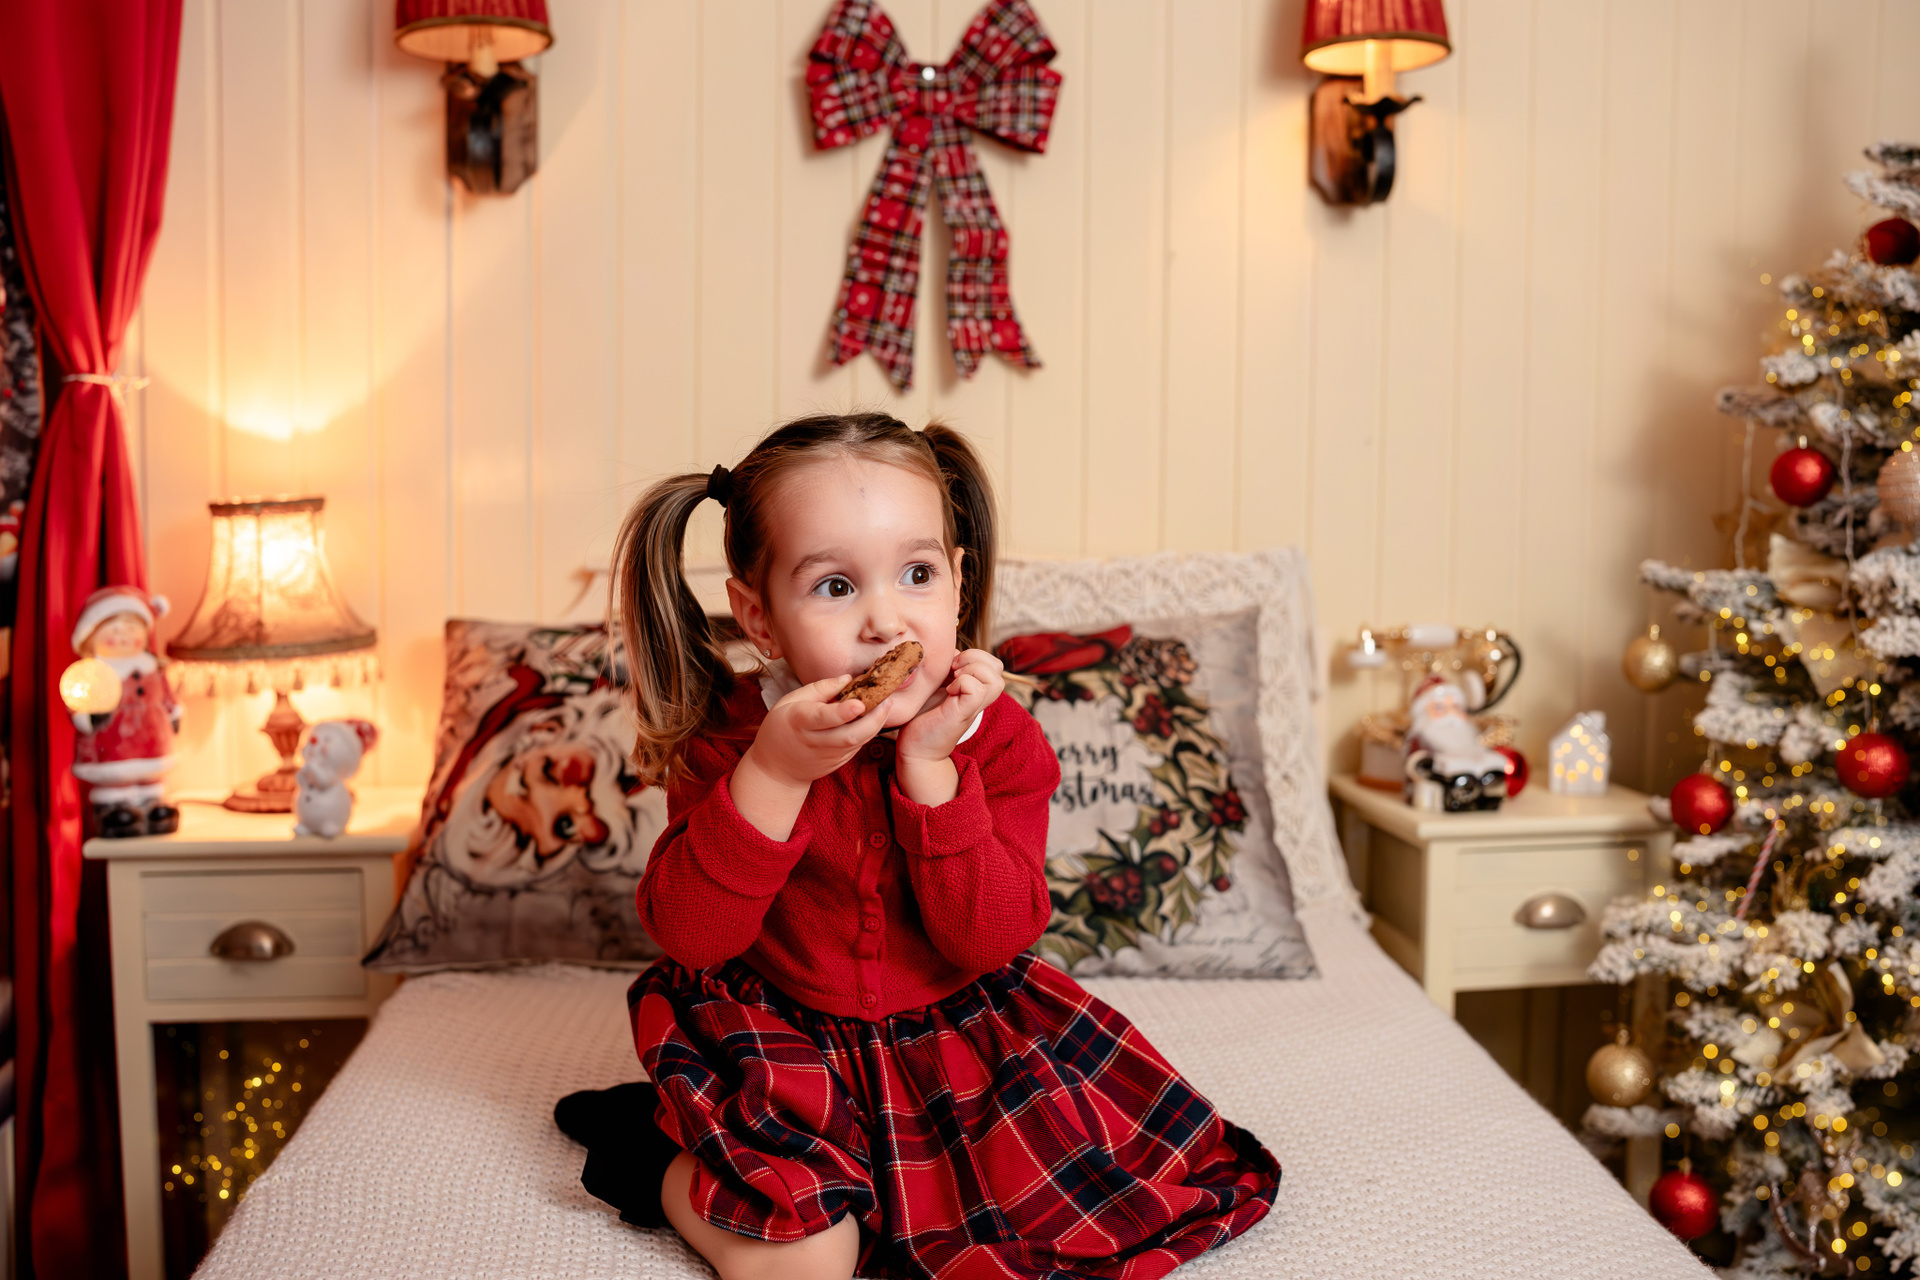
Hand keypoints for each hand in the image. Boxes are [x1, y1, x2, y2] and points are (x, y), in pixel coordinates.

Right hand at [742, 674, 895, 789]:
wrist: (776, 768)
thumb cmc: (782, 726)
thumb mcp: (790, 701)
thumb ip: (819, 689)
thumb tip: (847, 678)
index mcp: (800, 721)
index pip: (824, 718)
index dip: (843, 712)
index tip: (859, 703)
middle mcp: (816, 741)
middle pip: (850, 734)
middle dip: (873, 718)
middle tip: (888, 700)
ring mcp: (828, 755)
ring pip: (858, 741)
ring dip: (876, 724)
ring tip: (886, 705)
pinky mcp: (837, 763)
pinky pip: (857, 746)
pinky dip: (868, 732)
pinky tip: (874, 718)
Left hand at [896, 648, 1003, 764]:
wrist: (915, 748)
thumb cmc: (922, 716)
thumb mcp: (936, 684)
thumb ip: (948, 668)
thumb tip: (953, 651)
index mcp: (974, 688)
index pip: (992, 663)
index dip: (975, 655)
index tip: (951, 665)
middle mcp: (978, 697)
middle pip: (998, 668)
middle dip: (975, 657)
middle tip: (953, 669)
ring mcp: (972, 706)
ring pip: (996, 679)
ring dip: (972, 670)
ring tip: (952, 679)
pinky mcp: (963, 713)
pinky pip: (977, 690)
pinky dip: (963, 683)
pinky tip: (949, 691)